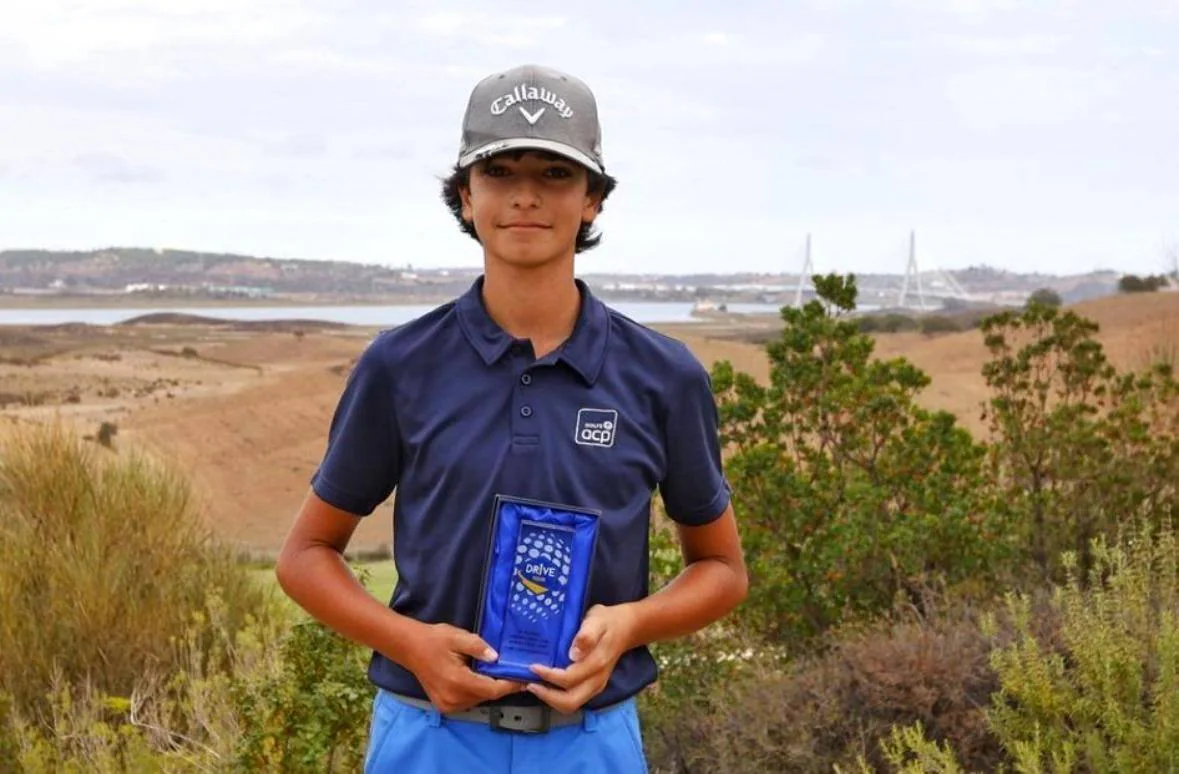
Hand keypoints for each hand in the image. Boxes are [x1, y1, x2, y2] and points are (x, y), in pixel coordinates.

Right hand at [400, 622, 525, 712]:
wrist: (410, 648)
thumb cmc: (435, 639)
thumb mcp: (458, 636)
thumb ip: (478, 647)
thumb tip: (497, 658)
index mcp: (457, 681)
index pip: (491, 689)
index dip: (510, 685)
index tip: (524, 679)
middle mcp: (453, 698)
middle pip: (487, 696)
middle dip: (502, 685)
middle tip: (514, 672)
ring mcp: (447, 705)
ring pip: (479, 700)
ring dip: (490, 689)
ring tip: (500, 674)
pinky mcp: (444, 706)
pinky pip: (469, 701)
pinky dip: (478, 692)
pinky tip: (481, 679)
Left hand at [526, 604, 635, 713]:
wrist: (627, 627)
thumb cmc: (607, 621)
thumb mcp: (596, 619)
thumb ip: (586, 635)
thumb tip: (573, 654)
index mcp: (596, 664)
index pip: (568, 679)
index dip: (548, 676)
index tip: (532, 666)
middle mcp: (596, 680)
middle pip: (570, 702)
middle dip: (547, 696)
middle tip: (529, 683)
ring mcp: (596, 686)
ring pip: (571, 704)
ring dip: (551, 699)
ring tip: (534, 685)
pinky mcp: (594, 686)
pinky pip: (574, 699)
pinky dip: (558, 696)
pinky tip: (547, 683)